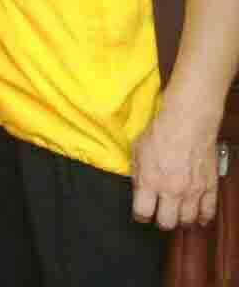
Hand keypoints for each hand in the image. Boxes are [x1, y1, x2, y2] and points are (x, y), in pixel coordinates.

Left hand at [130, 101, 220, 228]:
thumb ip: (137, 173)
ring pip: (187, 220)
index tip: (141, 214)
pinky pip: (208, 212)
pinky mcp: (209, 187)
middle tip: (159, 215)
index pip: (142, 213)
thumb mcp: (136, 151)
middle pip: (166, 222)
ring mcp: (192, 191)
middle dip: (160, 221)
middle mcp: (171, 190)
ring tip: (176, 214)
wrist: (187, 123)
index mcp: (150, 181)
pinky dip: (202, 217)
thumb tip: (137, 188)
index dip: (140, 216)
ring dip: (180, 220)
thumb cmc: (160, 133)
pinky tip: (197, 216)